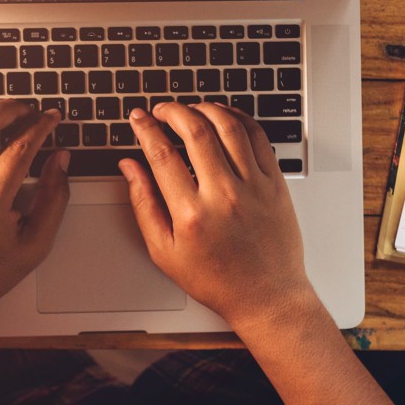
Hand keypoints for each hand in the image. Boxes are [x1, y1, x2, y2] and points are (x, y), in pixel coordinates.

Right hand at [120, 102, 314, 335]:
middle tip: (162, 109)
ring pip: (229, 126)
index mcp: (191, 214)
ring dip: (205, 108)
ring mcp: (254, 187)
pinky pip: (258, 138)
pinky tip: (224, 117)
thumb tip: (129, 167)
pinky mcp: (275, 184)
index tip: (138, 118)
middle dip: (173, 111)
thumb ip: (143, 205)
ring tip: (191, 109)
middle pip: (195, 131)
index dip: (145, 128)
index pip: (161, 154)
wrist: (266, 296)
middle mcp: (224, 196)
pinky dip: (239, 119)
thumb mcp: (164, 251)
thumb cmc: (216, 279)